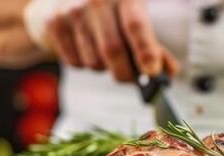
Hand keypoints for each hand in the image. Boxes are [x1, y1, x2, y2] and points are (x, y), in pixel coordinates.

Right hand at [45, 0, 178, 81]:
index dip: (145, 50)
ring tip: (103, 51)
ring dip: (104, 67)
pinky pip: (76, 63)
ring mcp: (72, 10)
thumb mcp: (134, 15)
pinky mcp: (54, 24)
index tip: (152, 71)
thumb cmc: (109, 9)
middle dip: (126, 72)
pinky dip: (85, 64)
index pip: (135, 25)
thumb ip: (152, 43)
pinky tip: (86, 47)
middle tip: (134, 78)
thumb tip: (169, 71)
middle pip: (112, 49)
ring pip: (94, 61)